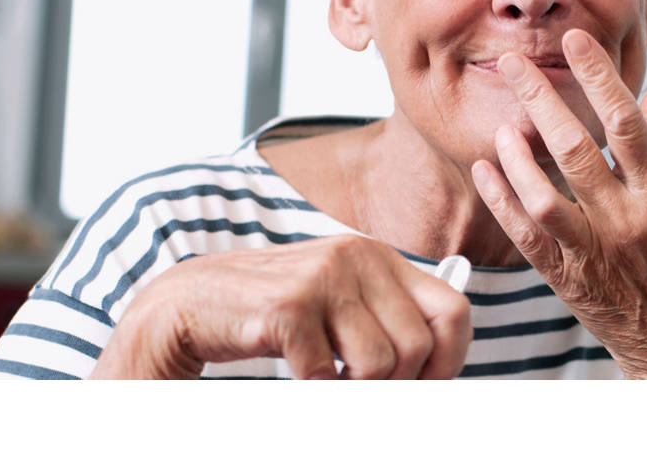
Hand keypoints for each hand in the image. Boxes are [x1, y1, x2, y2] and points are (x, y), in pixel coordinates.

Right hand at [90, 234, 471, 378]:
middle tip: (361, 389)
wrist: (193, 302)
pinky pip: (327, 374)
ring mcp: (323, 277)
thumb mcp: (340, 304)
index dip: (449, 361)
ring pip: (379, 364)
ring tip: (327, 379)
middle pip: (418, 346)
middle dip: (397, 385)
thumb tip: (438, 374)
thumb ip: (387, 321)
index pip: (453, 311)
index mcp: (379, 256)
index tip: (426, 388)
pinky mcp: (289, 306)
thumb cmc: (275, 311)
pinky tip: (298, 374)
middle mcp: (358, 256)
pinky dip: (315, 390)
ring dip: (354, 390)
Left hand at [470, 28, 646, 378]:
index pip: (629, 125)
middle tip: (514, 62)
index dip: (601, 78)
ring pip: (544, 196)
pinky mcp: (568, 282)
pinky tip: (487, 170)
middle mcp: (628, 224)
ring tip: (503, 124)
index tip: (577, 40)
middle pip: (576, 150)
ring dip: (517, 155)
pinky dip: (502, 200)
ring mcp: (595, 256)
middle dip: (541, 100)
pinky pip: (526, 236)